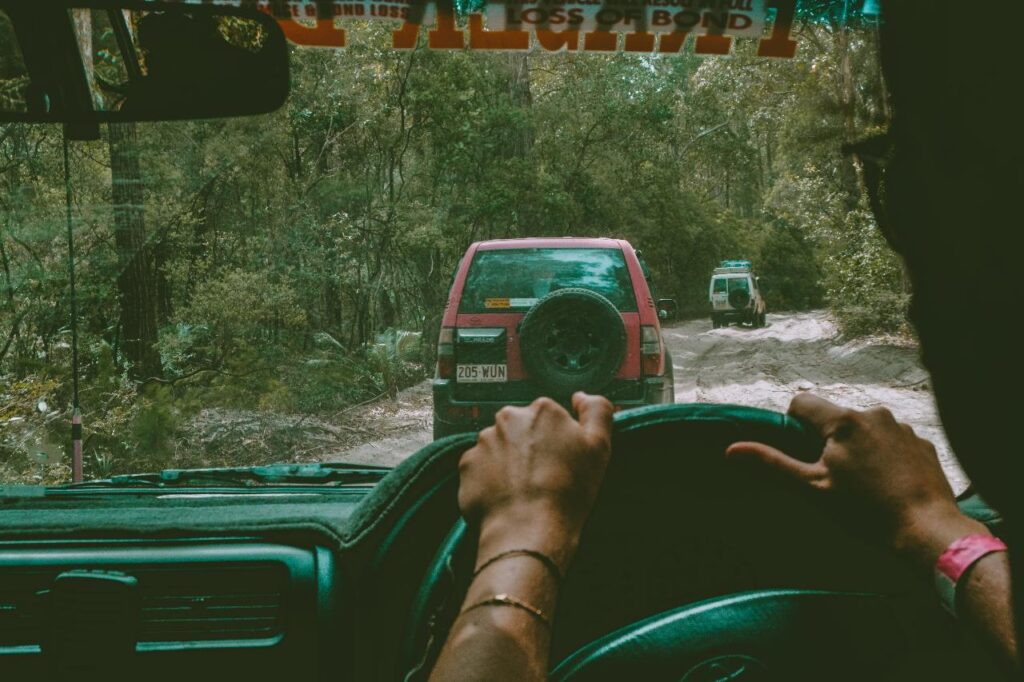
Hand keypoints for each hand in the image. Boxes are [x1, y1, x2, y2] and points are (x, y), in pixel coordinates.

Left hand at [458, 392, 613, 570]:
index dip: (558, 441)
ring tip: (524, 490)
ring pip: (501, 448)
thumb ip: (596, 411)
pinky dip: (491, 479)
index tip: (562, 461)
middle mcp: (509, 418)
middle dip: (531, 448)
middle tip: (544, 477)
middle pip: (522, 429)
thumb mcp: (599, 446)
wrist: (529, 529)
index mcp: (542, 410)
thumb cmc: (567, 491)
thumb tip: (581, 397)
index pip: (550, 418)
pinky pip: (481, 467)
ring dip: (510, 463)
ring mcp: (484, 441)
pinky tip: (507, 496)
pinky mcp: (467, 465)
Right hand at [725, 394, 981, 560]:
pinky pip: (892, 440)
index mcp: (843, 420)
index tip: (801, 452)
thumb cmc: (865, 511)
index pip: (802, 402)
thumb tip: (731, 449)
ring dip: (857, 446)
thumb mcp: (811, 489)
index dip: (793, 424)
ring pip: (865, 428)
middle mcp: (874, 414)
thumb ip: (772, 464)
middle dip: (827, 439)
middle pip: (835, 417)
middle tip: (832, 476)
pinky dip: (884, 455)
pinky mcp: (923, 443)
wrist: (927, 531)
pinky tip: (888, 484)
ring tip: (863, 484)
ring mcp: (903, 427)